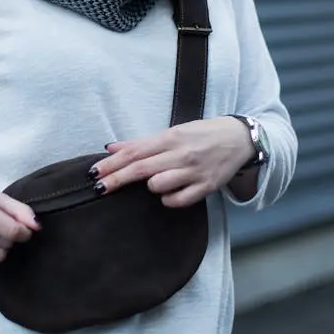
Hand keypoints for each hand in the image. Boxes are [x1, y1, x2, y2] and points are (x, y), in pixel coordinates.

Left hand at [90, 117, 254, 208]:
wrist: (239, 139)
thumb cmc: (202, 135)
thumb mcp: (172, 132)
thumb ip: (142, 142)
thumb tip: (111, 147)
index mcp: (171, 138)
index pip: (134, 152)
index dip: (112, 163)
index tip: (94, 172)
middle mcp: (181, 154)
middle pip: (141, 169)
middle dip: (117, 179)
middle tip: (98, 187)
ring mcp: (194, 172)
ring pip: (158, 186)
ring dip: (150, 186)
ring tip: (156, 181)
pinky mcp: (206, 187)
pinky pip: (178, 200)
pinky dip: (169, 199)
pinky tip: (170, 192)